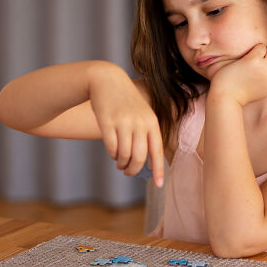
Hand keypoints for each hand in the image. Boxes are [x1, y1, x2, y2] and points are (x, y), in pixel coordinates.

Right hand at [88, 64, 164, 186]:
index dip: (159, 170)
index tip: (159, 185)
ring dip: (121, 163)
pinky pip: (111, 148)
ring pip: (124, 154)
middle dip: (134, 170)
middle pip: (139, 157)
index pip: (157, 151)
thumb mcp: (142, 114)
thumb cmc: (126, 102)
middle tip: (128, 172)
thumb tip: (147, 162)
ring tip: (120, 163)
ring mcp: (123, 122)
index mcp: (151, 122)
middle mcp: (139, 123)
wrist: (107, 81)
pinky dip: (112, 155)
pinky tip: (112, 154)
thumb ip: (146, 135)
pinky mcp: (108, 122)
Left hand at [209, 44, 266, 105]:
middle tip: (260, 62)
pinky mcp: (253, 60)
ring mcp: (264, 67)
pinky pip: (261, 46)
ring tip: (253, 60)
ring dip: (264, 51)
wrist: (226, 97)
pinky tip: (247, 58)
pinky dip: (255, 49)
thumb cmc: (242, 93)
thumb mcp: (264, 89)